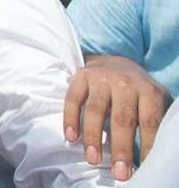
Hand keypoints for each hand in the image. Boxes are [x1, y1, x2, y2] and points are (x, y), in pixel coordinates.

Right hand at [63, 55, 171, 180]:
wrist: (115, 61)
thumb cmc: (138, 92)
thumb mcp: (156, 100)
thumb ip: (159, 120)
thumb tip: (164, 151)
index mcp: (148, 91)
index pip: (149, 121)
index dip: (147, 145)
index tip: (144, 167)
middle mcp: (125, 83)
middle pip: (122, 118)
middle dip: (121, 148)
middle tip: (120, 173)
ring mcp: (101, 78)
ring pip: (96, 110)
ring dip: (93, 137)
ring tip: (93, 160)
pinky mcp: (81, 76)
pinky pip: (73, 99)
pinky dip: (70, 118)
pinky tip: (71, 137)